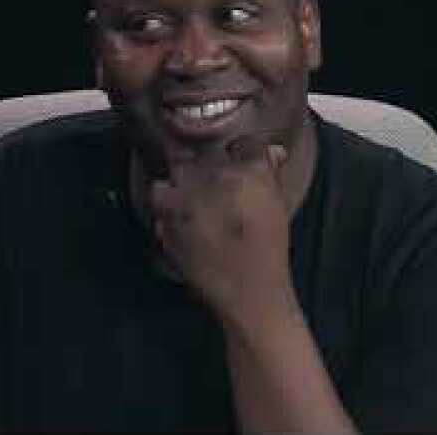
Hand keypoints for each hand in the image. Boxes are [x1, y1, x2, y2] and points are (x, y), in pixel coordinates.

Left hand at [148, 134, 299, 330]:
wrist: (249, 292)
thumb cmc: (268, 252)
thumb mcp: (277, 207)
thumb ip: (270, 173)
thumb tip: (272, 151)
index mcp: (251, 172)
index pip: (243, 143)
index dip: (240, 154)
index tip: (238, 163)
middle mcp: (216, 178)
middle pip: (205, 155)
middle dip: (208, 169)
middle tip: (213, 188)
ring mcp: (188, 197)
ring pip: (177, 172)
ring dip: (182, 182)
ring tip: (191, 200)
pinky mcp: (168, 218)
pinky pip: (160, 198)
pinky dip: (167, 206)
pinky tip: (180, 218)